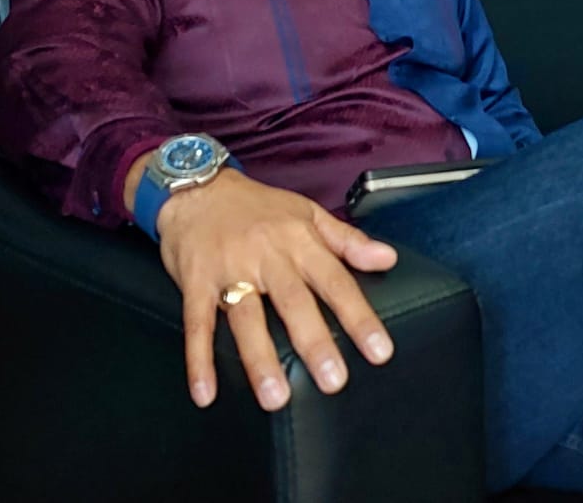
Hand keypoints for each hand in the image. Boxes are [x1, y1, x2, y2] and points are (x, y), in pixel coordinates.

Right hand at [155, 168, 397, 411]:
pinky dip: (199, 358)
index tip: (378, 350)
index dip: (358, 316)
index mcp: (297, 240)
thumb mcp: (305, 212)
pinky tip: (205, 391)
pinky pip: (197, 322)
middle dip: (314, 341)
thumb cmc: (255, 205)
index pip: (335, 280)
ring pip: (246, 317)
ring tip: (275, 396)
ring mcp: (228, 268)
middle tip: (332, 380)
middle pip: (293, 301)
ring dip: (259, 358)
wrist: (196, 187)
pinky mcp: (194, 281)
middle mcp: (265, 255)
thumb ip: (346, 240)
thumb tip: (387, 258)